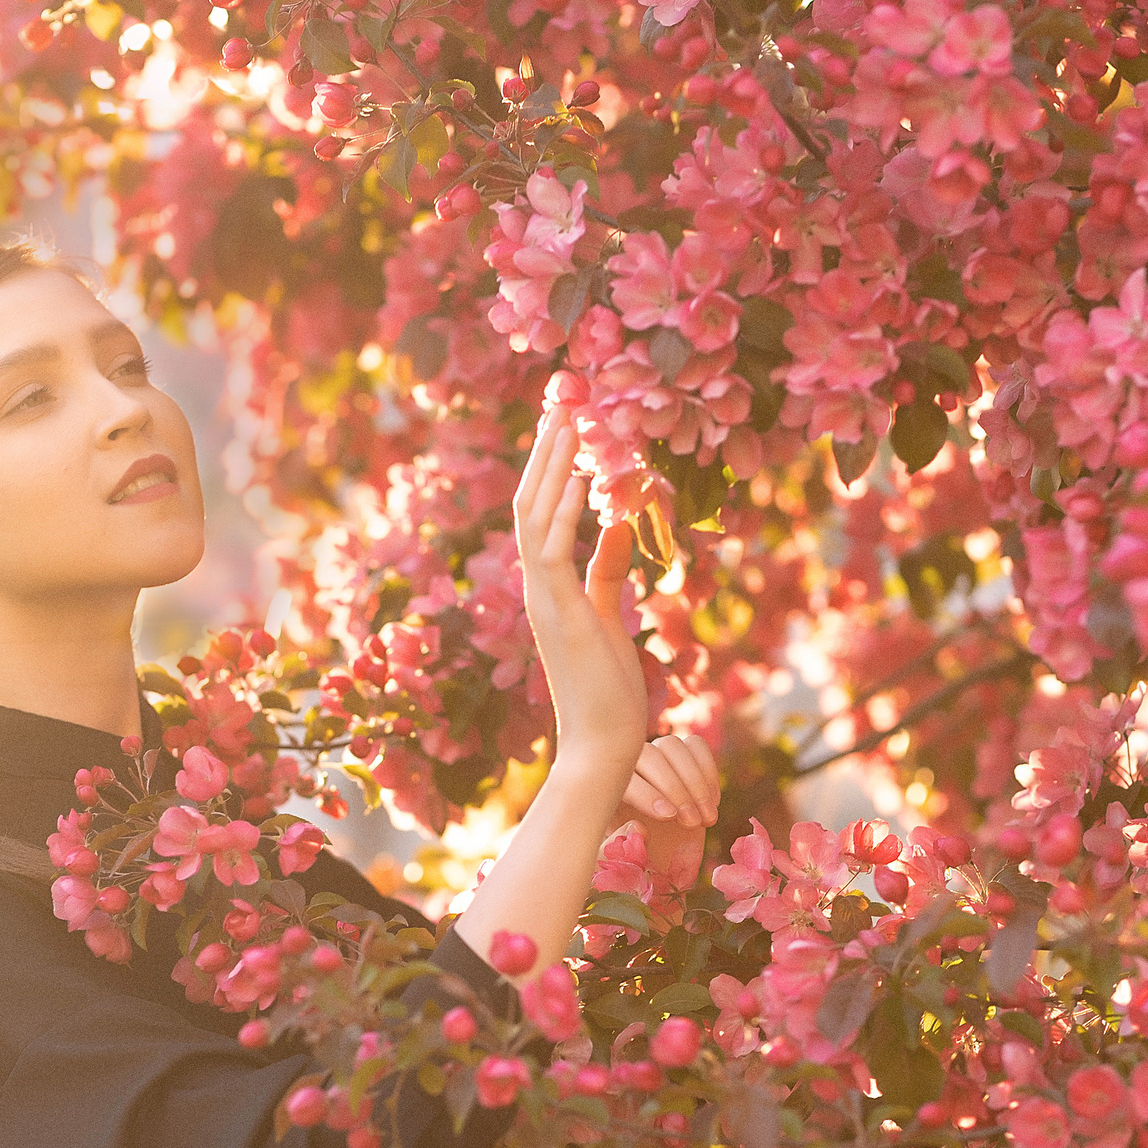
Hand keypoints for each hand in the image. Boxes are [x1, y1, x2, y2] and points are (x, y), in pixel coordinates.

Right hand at [512, 402, 647, 773]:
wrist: (604, 745)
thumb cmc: (610, 691)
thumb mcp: (612, 616)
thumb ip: (608, 571)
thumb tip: (619, 526)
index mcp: (546, 588)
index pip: (539, 514)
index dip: (549, 469)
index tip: (563, 427)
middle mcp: (535, 587)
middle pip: (529, 503)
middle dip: (544, 453)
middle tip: (559, 403)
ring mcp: (541, 598)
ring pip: (534, 516)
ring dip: (551, 465)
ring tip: (565, 418)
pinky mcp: (558, 611)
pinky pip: (552, 547)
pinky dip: (562, 507)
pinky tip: (578, 471)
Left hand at [613, 733, 719, 881]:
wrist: (663, 858)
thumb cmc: (638, 861)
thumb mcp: (624, 863)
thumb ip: (621, 847)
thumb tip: (635, 824)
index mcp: (607, 789)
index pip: (623, 777)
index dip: (646, 794)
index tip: (668, 817)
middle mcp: (629, 765)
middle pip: (650, 755)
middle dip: (674, 789)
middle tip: (690, 822)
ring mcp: (656, 755)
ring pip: (673, 746)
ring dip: (694, 782)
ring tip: (705, 818)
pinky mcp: (683, 753)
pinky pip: (696, 746)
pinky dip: (708, 771)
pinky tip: (713, 802)